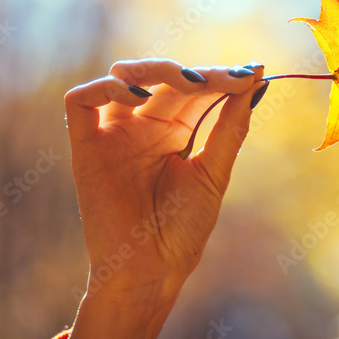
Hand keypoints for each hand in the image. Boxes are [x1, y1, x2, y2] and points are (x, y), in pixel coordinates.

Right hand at [56, 58, 265, 338]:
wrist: (152, 269)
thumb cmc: (184, 229)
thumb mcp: (214, 170)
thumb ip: (231, 124)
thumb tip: (257, 76)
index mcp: (175, 132)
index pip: (196, 89)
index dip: (221, 77)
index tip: (251, 73)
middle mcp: (143, 127)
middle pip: (165, 79)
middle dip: (195, 73)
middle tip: (221, 78)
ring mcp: (114, 134)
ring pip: (124, 78)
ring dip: (155, 69)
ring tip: (187, 80)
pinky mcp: (85, 146)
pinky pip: (81, 101)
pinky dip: (106, 88)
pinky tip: (139, 96)